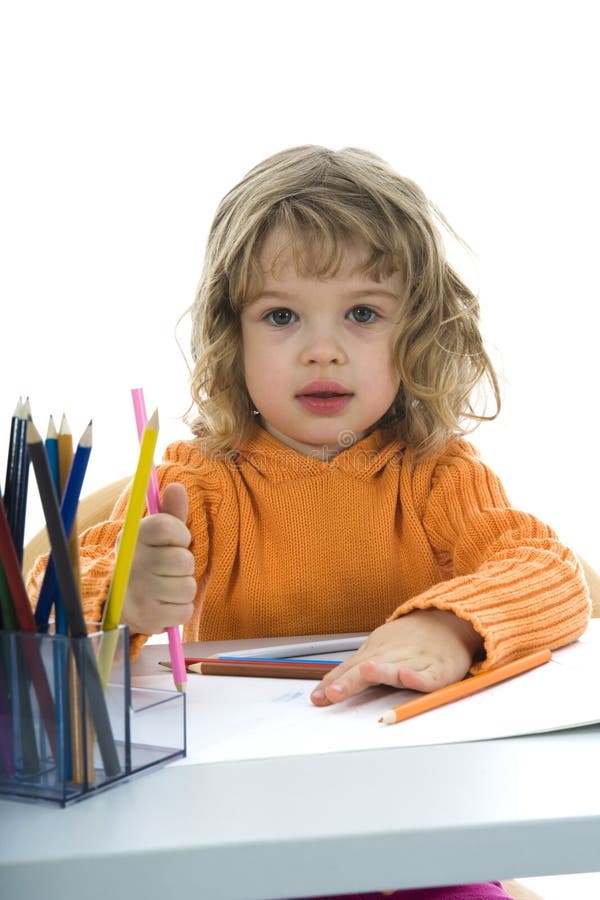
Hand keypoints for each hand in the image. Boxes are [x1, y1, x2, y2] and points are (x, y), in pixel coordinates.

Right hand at [120, 482, 196, 634]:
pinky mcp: (148, 618)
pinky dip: (180, 608)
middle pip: (183, 560)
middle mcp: (133, 563)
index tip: (174, 540)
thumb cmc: (146, 561)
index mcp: (134, 538)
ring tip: (166, 586)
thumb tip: (176, 486)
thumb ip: (171, 512)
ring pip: (188, 587)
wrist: (121, 601)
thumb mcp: (155, 535)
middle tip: (168, 568)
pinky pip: (185, 611)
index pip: (168, 526)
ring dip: (183, 588)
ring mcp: (140, 592)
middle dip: (184, 565)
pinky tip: (165, 603)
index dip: (180, 534)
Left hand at [310, 608, 483, 705]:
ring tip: (367, 671)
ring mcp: (415, 661)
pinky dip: (419, 677)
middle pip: (368, 670)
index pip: (350, 669)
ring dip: (382, 671)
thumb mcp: (374, 650)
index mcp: (375, 653)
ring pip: (396, 669)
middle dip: (350, 682)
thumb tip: (323, 690)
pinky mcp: (439, 670)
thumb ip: (350, 672)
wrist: (447, 621)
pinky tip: (409, 677)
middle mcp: (392, 656)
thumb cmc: (407, 640)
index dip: (334, 683)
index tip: (318, 698)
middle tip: (333, 693)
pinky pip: (429, 676)